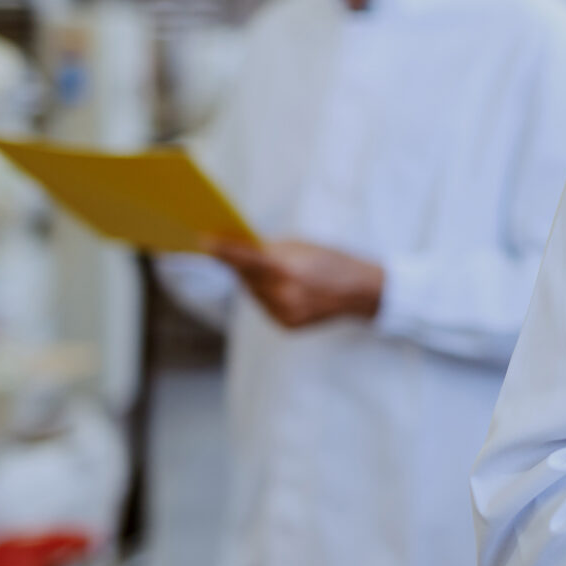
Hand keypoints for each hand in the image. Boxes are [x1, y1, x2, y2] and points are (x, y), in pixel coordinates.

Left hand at [208, 237, 384, 329]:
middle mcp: (282, 294)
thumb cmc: (332, 260)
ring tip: (276, 272)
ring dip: (256, 280)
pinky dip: (268, 295)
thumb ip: (271, 249)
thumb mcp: (302, 246)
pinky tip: (285, 288)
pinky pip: (265, 306)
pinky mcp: (286, 324)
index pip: (245, 259)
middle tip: (236, 252)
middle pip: (245, 277)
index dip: (223, 250)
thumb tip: (239, 249)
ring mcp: (283, 313)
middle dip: (241, 264)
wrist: (361, 291)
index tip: (204, 241)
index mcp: (287, 269)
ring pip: (254, 293)